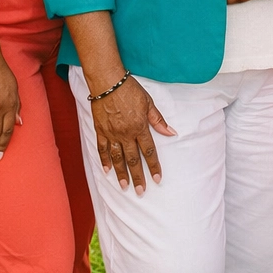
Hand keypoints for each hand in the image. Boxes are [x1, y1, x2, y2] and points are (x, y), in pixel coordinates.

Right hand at [89, 73, 174, 194]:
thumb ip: (158, 120)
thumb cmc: (129, 89)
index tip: (157, 179)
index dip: (153, 166)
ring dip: (121, 173)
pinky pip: (102, 149)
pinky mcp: (100, 130)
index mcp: (139, 127)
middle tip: (141, 191)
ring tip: (125, 186)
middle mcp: (125, 133)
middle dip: (138, 176)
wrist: (107, 81)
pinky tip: (107, 171)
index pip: (148, 151)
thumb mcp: (148, 102)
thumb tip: (171, 133)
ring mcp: (111, 133)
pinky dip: (104, 160)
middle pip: (132, 159)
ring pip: (117, 158)